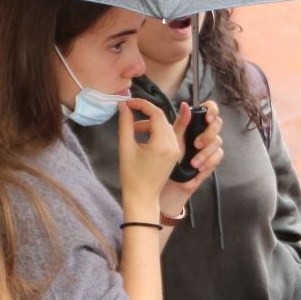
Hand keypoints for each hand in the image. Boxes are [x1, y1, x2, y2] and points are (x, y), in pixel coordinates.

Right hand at [117, 98, 181, 216]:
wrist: (142, 197)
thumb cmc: (131, 175)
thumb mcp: (125, 147)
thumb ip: (125, 124)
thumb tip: (123, 106)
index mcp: (162, 144)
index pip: (156, 114)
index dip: (142, 104)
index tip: (128, 103)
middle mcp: (174, 146)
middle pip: (161, 119)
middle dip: (144, 116)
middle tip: (128, 119)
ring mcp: (176, 150)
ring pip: (165, 127)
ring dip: (149, 125)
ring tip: (133, 132)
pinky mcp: (175, 154)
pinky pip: (167, 136)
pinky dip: (155, 133)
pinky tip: (142, 140)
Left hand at [160, 100, 223, 214]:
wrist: (169, 183)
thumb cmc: (165, 160)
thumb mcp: (169, 139)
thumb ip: (180, 123)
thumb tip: (185, 105)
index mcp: (193, 124)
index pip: (209, 109)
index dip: (211, 109)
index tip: (207, 117)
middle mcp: (203, 133)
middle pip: (218, 123)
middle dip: (208, 133)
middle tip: (197, 144)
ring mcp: (209, 147)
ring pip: (218, 141)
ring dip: (205, 152)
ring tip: (193, 163)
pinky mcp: (212, 160)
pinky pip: (218, 156)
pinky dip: (208, 162)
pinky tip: (198, 168)